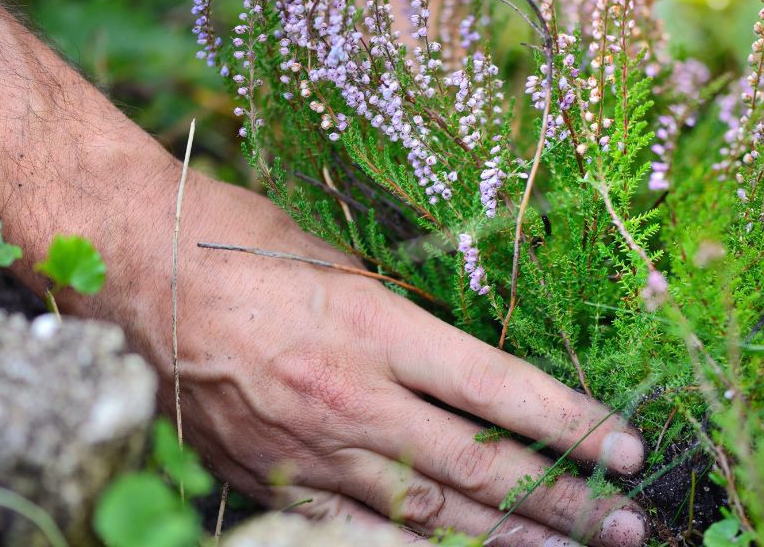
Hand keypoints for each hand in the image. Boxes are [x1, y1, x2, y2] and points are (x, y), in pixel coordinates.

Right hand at [146, 176, 648, 545]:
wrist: (136, 271)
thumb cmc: (241, 245)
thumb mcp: (344, 260)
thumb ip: (407, 321)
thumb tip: (468, 363)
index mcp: (377, 328)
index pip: (499, 390)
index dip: (571, 424)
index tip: (626, 448)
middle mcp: (352, 399)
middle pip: (478, 466)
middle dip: (562, 500)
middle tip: (627, 524)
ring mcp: (311, 451)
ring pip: (428, 514)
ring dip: (504, 538)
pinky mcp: (272, 482)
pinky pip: (358, 531)